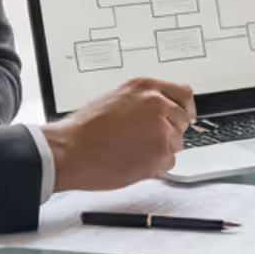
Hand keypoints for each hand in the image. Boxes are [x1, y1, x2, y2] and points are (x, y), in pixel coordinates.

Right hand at [43, 76, 196, 192]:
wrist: (70, 151)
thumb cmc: (85, 129)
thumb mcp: (117, 98)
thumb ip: (145, 99)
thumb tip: (165, 105)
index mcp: (147, 88)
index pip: (184, 95)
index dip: (184, 109)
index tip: (184, 116)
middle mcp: (158, 105)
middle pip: (182, 121)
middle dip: (169, 131)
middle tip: (145, 139)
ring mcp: (161, 130)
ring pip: (177, 143)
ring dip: (160, 150)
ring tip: (133, 150)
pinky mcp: (159, 154)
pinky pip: (169, 162)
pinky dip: (155, 166)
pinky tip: (134, 161)